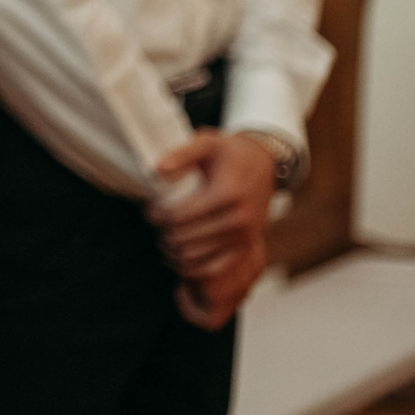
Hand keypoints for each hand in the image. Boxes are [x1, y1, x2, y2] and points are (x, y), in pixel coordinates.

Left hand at [151, 130, 277, 328]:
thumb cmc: (230, 153)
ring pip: (197, 261)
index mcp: (226, 196)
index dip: (157, 217)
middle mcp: (239, 221)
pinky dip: (194, 271)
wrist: (264, 165)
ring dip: (175, 255)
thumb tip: (157, 169)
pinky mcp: (249, 249)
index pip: (179, 218)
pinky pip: (216, 272)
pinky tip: (182, 257)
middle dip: (164, 236)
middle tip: (158, 226)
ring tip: (167, 240)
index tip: (150, 212)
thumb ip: (181, 154)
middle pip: (185, 242)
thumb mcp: (206, 142)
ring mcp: (246, 239)